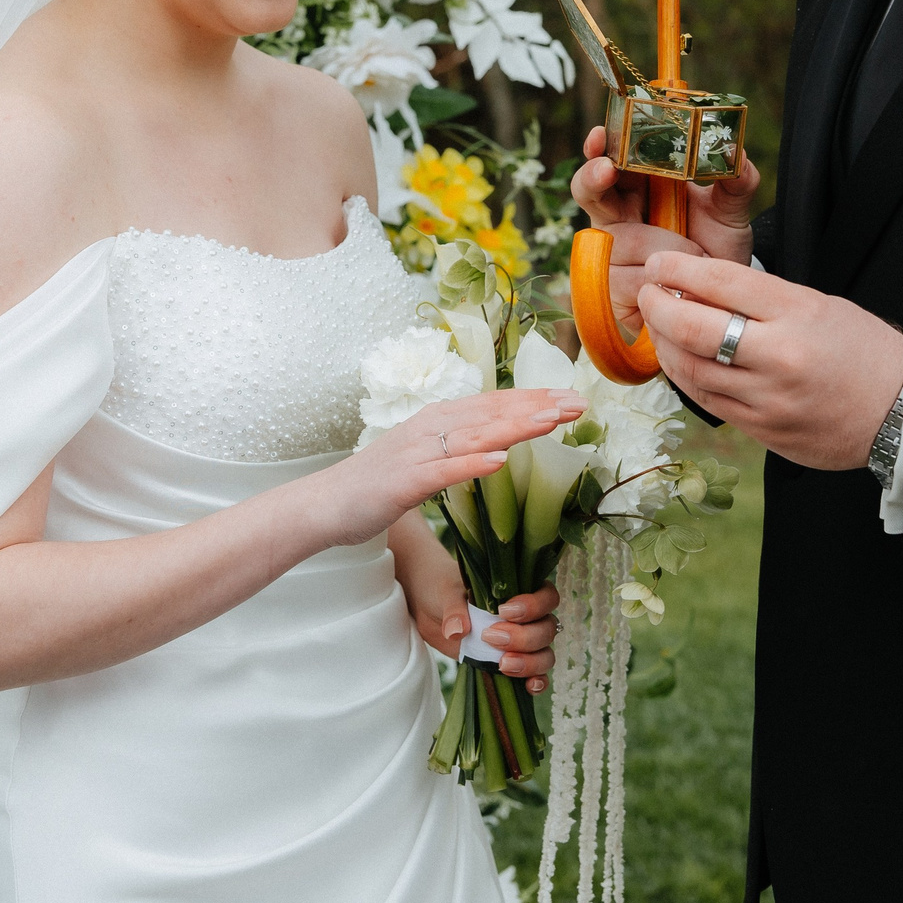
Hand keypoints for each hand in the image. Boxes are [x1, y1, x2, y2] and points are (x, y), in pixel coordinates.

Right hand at [308, 390, 585, 548]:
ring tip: (551, 421)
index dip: (532, 398)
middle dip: (536, 406)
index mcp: (437, 421)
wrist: (324, 505)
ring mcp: (416, 454)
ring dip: (514, 427)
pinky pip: (443, 473)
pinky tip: (499, 461)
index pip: (493, 404)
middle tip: (578, 403)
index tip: (570, 397)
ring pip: (474, 436)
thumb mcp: (425, 458)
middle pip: (491, 414)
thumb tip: (496, 442)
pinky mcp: (402, 482)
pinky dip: (471, 465)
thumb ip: (457, 446)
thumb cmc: (376, 485)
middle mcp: (429, 429)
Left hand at [390, 518, 559, 691]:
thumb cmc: (443, 588)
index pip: (546, 597)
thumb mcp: (445, 593)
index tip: (504, 612)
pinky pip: (535, 673)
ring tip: (502, 664)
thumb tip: (457, 632)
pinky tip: (528, 686)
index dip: (534, 606)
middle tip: (490, 638)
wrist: (428, 604)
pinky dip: (536, 680)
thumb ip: (453, 609)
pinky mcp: (510, 660)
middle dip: (523, 638)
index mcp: (520, 590)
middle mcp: (527, 616)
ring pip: (544, 653)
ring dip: (529, 662)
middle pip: (546, 629)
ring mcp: (520, 640)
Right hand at [569, 126, 760, 326]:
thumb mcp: (729, 213)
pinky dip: (660, 281)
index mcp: (638, 189)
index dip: (599, 148)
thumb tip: (736, 150)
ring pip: (624, 239)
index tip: (600, 136)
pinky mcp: (609, 289)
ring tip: (697, 254)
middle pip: (588, 191)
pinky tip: (678, 284)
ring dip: (665, 246)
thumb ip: (734, 182)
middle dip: (595, 177)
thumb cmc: (715, 247)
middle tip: (607, 169)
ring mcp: (609, 253)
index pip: (610, 160)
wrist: (717, 300)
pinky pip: (627, 279)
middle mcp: (617, 216)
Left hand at [634, 253, 902, 469]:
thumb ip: (762, 298)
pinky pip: (708, 401)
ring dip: (664, 343)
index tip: (660, 263)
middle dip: (658, 306)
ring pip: (692, 369)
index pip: (722, 281)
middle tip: (647, 292)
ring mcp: (769, 399)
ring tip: (658, 326)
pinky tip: (679, 359)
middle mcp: (780, 356)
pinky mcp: (764, 430)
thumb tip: (699, 287)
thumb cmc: (862, 350)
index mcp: (798, 313)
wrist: (902, 411)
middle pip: (693, 328)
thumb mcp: (819, 305)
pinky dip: (686, 376)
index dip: (678, 269)